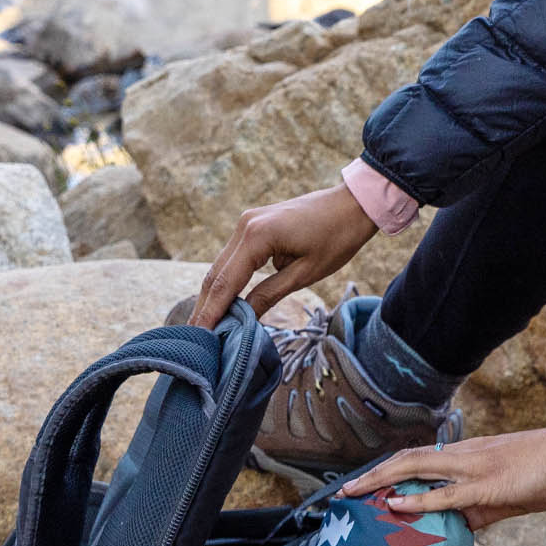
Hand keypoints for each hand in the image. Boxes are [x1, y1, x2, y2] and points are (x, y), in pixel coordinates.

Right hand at [191, 184, 381, 327]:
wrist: (352, 204)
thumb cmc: (337, 238)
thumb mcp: (306, 273)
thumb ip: (270, 295)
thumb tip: (242, 320)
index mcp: (257, 236)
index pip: (225, 283)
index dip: (210, 313)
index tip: (197, 338)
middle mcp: (244, 226)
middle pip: (215, 275)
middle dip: (204, 308)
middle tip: (193, 341)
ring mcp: (246, 223)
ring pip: (221, 266)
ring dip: (212, 296)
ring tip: (202, 328)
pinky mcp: (252, 225)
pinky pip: (233, 258)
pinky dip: (226, 281)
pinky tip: (220, 303)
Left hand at [346, 412, 545, 530]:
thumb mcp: (509, 495)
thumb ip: (480, 509)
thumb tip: (459, 526)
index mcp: (468, 457)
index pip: (419, 461)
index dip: (388, 471)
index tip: (363, 487)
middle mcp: (464, 456)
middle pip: (406, 459)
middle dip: (372, 476)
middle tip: (342, 493)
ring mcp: (475, 467)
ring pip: (416, 468)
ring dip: (381, 480)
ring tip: (353, 494)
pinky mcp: (488, 485)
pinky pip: (447, 492)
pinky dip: (417, 498)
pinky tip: (395, 502)